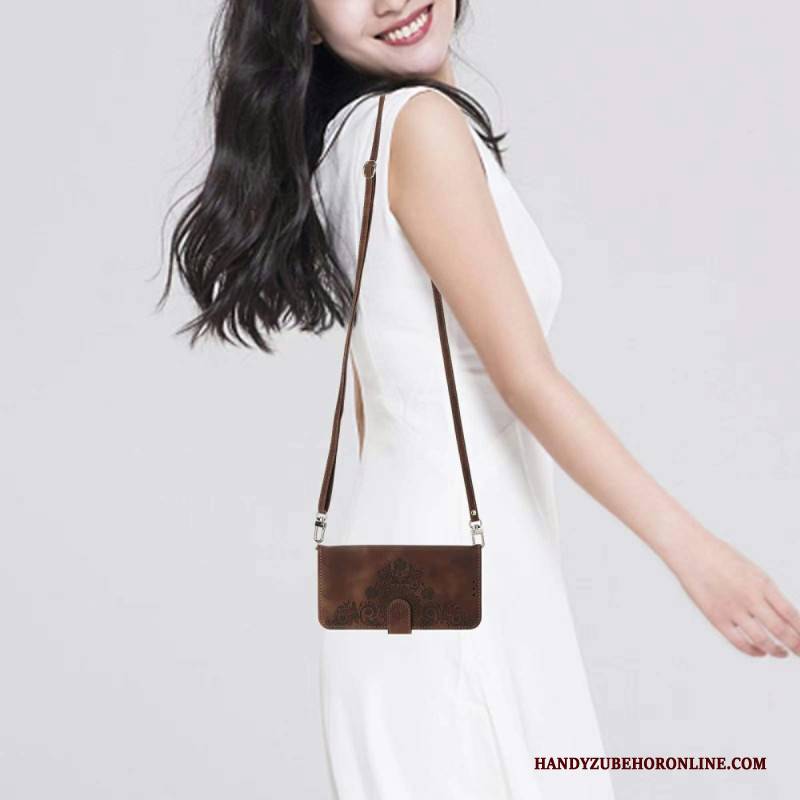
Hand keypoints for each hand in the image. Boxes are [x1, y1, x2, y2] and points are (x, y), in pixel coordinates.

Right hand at [668, 531, 799, 656]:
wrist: (689, 550)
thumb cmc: (720, 557)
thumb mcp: (751, 570)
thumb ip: (767, 592)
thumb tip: (784, 616)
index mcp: (762, 583)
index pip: (791, 614)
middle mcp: (750, 597)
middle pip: (781, 631)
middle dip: (796, 646)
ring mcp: (733, 609)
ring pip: (763, 640)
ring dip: (776, 651)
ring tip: (782, 654)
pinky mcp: (716, 618)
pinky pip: (740, 642)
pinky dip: (753, 651)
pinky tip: (760, 652)